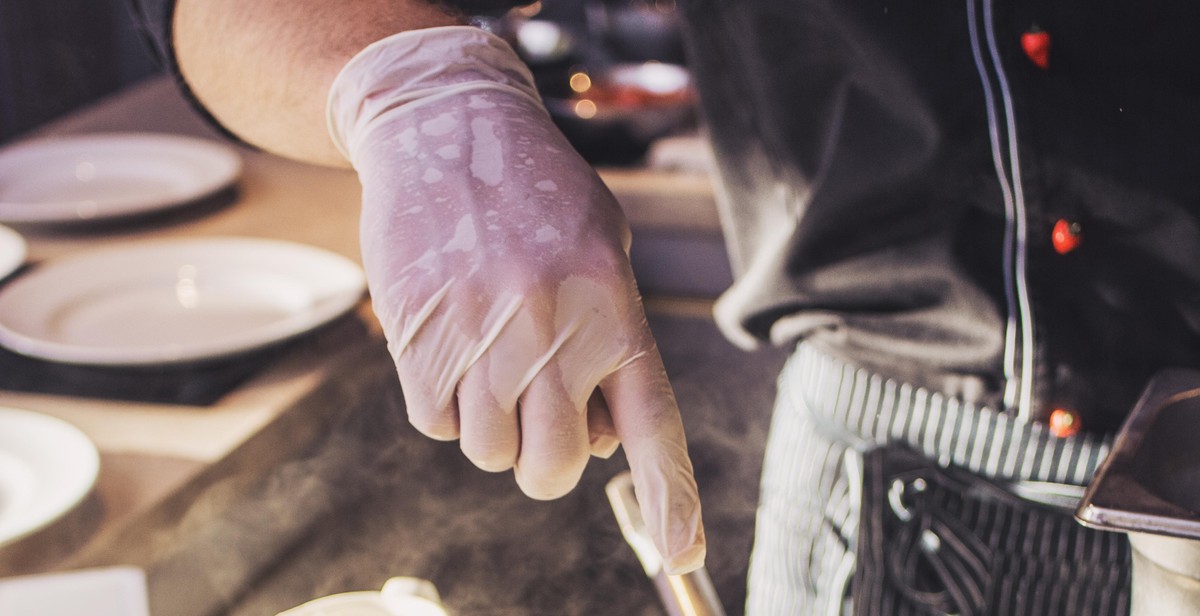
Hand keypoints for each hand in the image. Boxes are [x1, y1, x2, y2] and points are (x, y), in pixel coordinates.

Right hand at [329, 27, 704, 572]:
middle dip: (547, 462)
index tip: (684, 552)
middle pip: (552, 466)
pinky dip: (445, 402)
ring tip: (491, 357)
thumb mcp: (603, 250)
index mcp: (612, 309)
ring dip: (493, 427)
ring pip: (488, 451)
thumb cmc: (537, 194)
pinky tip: (452, 342)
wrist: (445, 128)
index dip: (671, 494)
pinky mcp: (418, 338)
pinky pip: (435, 421)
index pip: (652, 424)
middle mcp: (550, 331)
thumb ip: (610, 344)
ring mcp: (480, 337)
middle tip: (540, 418)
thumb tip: (599, 438)